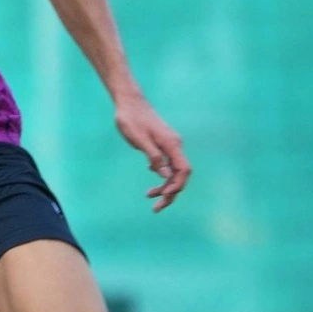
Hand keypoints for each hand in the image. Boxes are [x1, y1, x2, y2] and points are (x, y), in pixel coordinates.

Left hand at [114, 94, 189, 211]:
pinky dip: (162, 176)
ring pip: (173, 171)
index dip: (176, 186)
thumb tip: (165, 175)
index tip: (163, 196)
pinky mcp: (163, 145)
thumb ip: (153, 156)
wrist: (129, 102)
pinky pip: (168, 165)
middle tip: (156, 208)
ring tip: (150, 196)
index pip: (183, 170)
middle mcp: (174, 145)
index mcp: (171, 144)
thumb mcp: (139, 139)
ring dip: (165, 186)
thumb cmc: (131, 118)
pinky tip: (152, 182)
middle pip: (180, 174)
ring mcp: (169, 145)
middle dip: (171, 193)